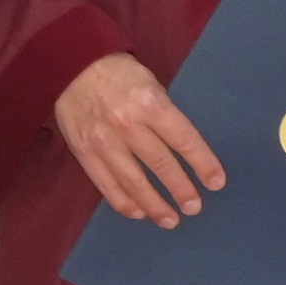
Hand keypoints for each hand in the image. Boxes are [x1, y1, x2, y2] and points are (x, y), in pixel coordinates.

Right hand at [52, 51, 225, 226]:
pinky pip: (106, 184)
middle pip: (161, 165)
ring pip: (134, 182)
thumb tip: (180, 148)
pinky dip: (123, 202)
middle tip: (194, 207)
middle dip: (181, 189)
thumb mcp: (150, 82)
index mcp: (150, 103)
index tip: (216, 182)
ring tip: (170, 220)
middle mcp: (128, 125)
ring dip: (154, 205)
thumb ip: (163, 114)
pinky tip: (138, 213)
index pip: (184, 140)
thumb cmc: (117, 72)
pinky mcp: (83, 152)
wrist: (70, 64)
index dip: (203, 164)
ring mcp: (104, 141)